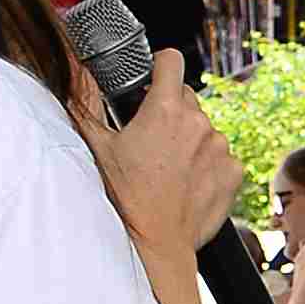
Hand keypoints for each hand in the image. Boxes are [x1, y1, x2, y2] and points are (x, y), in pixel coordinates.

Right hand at [86, 66, 239, 267]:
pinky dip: (207, 163)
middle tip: (150, 137)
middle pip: (186, 97)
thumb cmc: (125, 197)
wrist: (156, 242)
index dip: (159, 66)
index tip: (151, 79)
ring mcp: (220, 147)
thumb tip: (71, 74)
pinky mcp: (234, 171)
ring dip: (189, 139)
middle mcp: (198, 123)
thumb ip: (84, 103)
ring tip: (167, 166)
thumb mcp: (96, 146)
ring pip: (204, 128)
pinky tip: (187, 180)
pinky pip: (221, 156)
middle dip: (169, 110)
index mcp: (165, 109)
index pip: (171, 60)